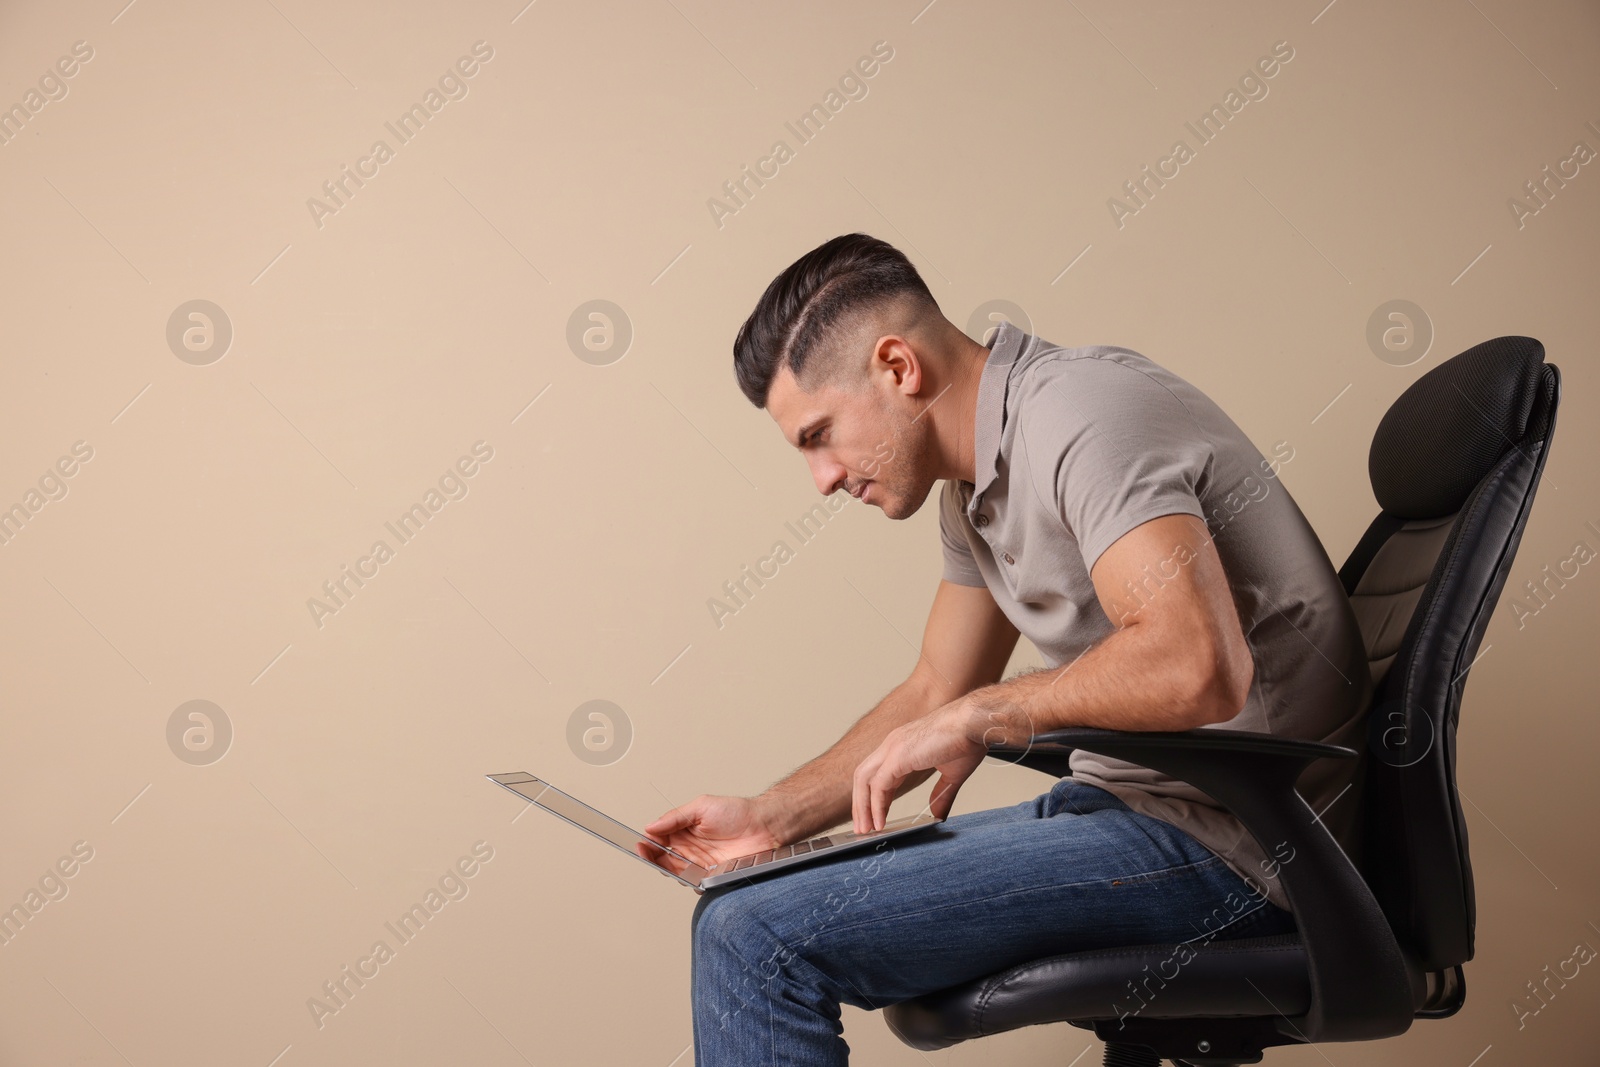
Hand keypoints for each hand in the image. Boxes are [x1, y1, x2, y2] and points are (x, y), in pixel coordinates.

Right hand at [642, 794, 782, 872]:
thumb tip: (651, 826)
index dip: (648, 844)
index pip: (658, 840)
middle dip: (653, 859)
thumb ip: (676, 817)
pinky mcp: (713, 877)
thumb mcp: (702, 806)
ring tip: (668, 864)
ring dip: (670, 871)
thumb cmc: (737, 812)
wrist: (764, 826)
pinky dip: (690, 882)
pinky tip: (689, 876)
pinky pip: (695, 884)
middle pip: (663, 859)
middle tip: (649, 856)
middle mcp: (690, 849)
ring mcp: (701, 864)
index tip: (641, 845)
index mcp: (684, 830)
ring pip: (676, 873)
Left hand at [851, 699, 987, 833]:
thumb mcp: (952, 773)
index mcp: (902, 746)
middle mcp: (893, 745)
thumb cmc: (967, 738)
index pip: (877, 775)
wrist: (975, 723)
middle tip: (863, 828)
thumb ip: (942, 794)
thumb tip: (936, 813)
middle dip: (861, 804)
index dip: (873, 799)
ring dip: (862, 807)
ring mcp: (893, 748)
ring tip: (866, 829)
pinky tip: (880, 822)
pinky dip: (876, 806)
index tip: (874, 818)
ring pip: (864, 780)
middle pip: (863, 777)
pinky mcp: (898, 756)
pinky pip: (878, 785)